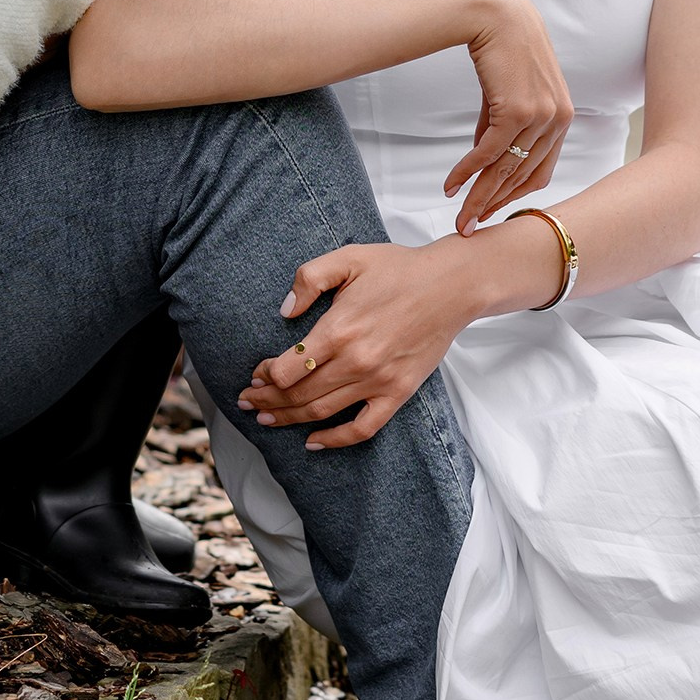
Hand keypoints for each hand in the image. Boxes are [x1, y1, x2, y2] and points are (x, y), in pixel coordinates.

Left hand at [237, 228, 553, 449]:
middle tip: (247, 402)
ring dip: (288, 419)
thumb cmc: (399, 269)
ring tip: (266, 420)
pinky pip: (363, 428)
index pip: (287, 367)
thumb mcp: (348, 257)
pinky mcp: (398, 393)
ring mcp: (377, 381)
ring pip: (322, 412)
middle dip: (267, 401)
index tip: (255, 375)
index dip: (265, 376)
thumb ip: (309, 278)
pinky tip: (314, 442)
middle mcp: (355, 360)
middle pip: (298, 394)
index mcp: (339, 329)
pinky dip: (335, 440)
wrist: (452, 285)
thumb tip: (284, 310)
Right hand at [444, 0, 574, 232]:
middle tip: (470, 226)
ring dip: (478, 196)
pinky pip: (489, 152)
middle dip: (493, 206)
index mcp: (561, 117)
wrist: (497, 12)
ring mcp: (540, 116)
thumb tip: (486, 157)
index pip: (539, 171)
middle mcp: (558, 120)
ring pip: (505, 170)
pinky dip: (468, 172)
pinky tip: (451, 184)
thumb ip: (502, 125)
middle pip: (522, 178)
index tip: (490, 212)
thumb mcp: (509, 91)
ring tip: (459, 217)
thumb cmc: (503, 47)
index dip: (513, 196)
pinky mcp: (517, 110)